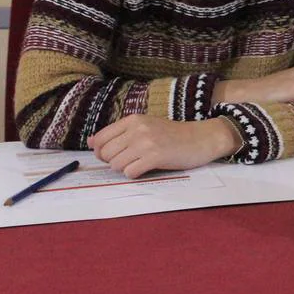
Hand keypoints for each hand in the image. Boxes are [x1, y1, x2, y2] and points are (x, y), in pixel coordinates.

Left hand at [87, 115, 240, 178]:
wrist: (201, 138)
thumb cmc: (173, 135)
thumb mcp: (146, 126)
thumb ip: (120, 133)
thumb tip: (91, 143)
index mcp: (133, 120)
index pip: (99, 138)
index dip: (101, 152)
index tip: (112, 155)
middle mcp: (137, 129)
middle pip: (106, 153)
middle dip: (113, 161)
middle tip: (130, 160)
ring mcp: (146, 143)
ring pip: (116, 164)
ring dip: (125, 168)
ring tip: (140, 163)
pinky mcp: (156, 157)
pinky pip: (130, 172)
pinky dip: (135, 174)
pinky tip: (147, 168)